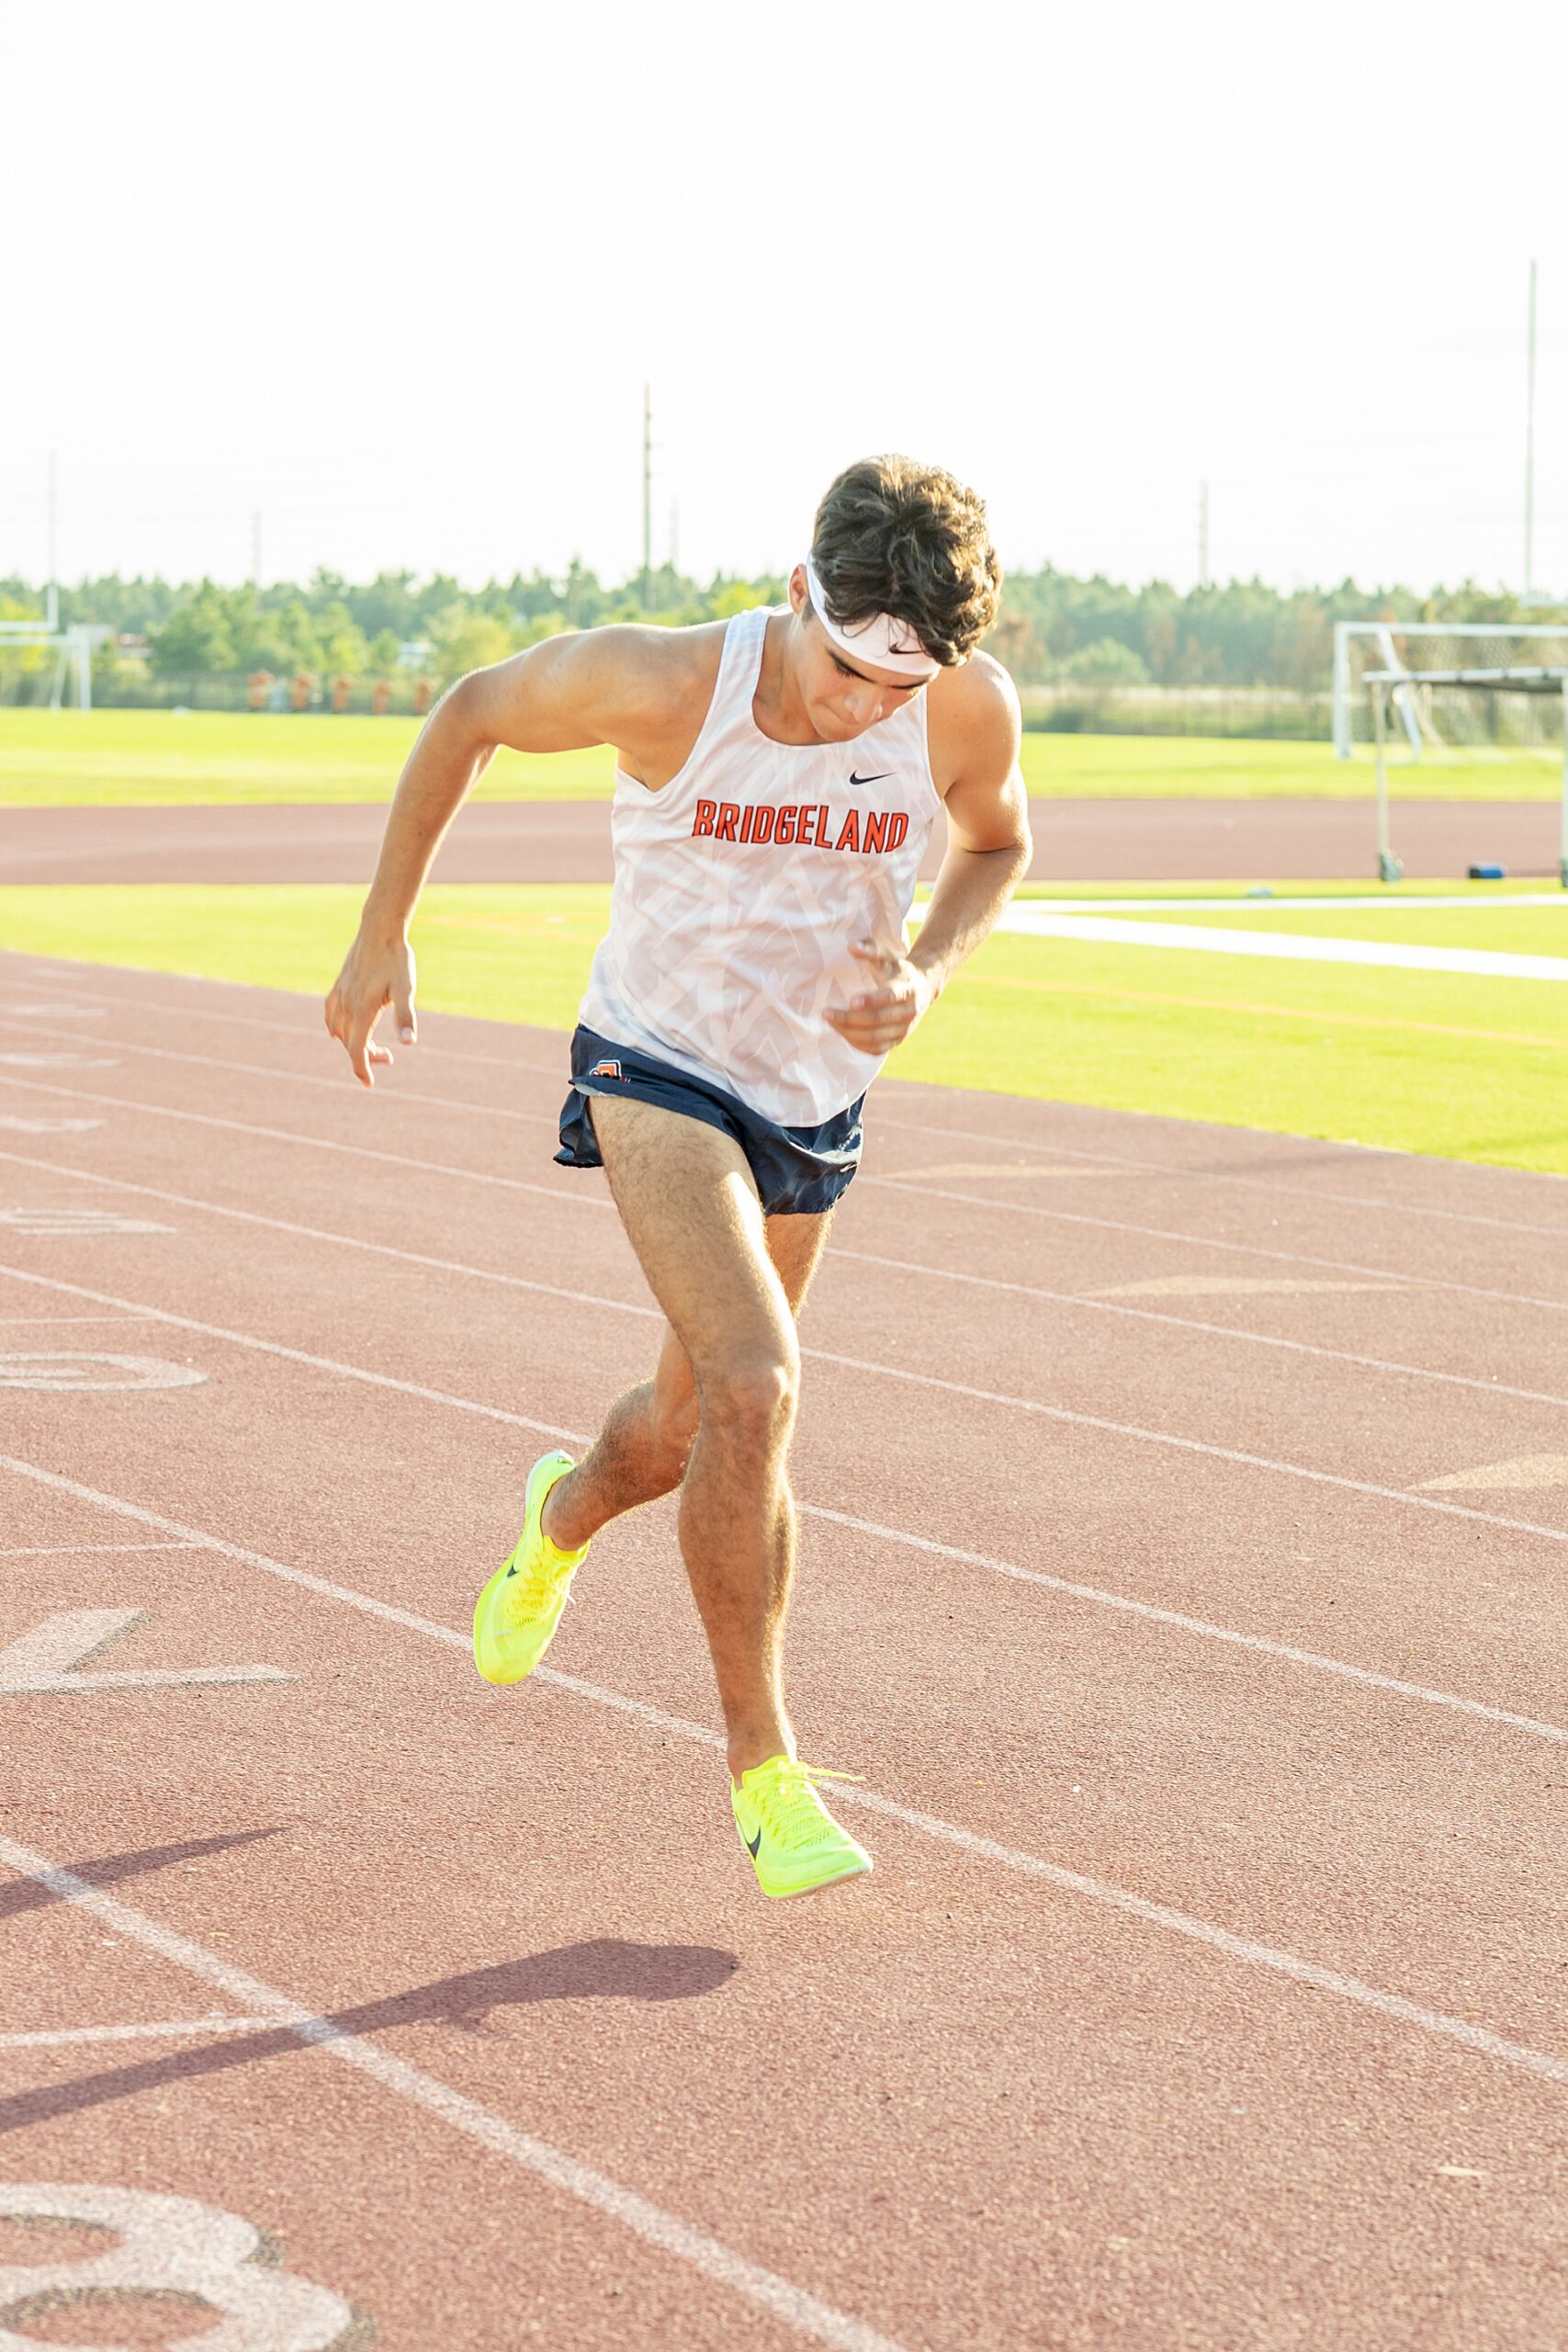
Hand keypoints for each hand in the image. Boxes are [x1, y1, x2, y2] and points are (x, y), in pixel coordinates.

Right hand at [324, 931, 416, 1087]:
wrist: (380, 928)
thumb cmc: (397, 958)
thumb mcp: (407, 988)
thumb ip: (406, 1016)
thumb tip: (409, 1042)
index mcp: (363, 1010)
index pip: (357, 1050)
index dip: (362, 1069)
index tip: (369, 1083)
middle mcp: (347, 1005)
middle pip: (350, 1043)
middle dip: (365, 1057)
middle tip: (388, 1057)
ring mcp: (340, 994)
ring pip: (340, 1030)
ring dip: (353, 1044)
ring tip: (373, 1045)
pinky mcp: (339, 984)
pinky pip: (330, 1014)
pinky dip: (334, 1027)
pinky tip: (337, 1031)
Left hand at [824, 938, 936, 1057]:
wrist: (923, 988)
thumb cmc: (898, 970)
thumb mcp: (887, 956)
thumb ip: (870, 949)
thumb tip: (851, 946)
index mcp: (907, 989)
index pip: (890, 997)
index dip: (871, 1001)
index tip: (850, 1001)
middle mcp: (909, 1012)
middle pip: (878, 1021)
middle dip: (849, 1019)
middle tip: (827, 1013)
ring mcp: (904, 1030)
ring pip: (875, 1038)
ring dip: (849, 1032)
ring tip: (830, 1021)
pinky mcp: (898, 1041)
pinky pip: (876, 1049)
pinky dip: (857, 1044)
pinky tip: (842, 1032)